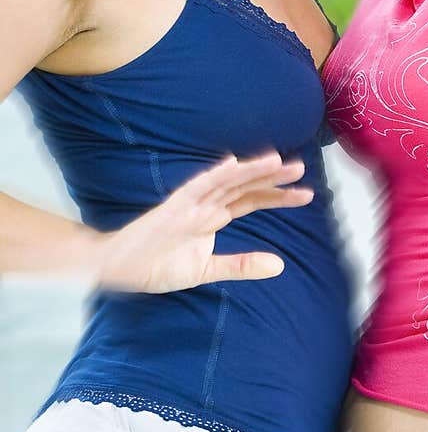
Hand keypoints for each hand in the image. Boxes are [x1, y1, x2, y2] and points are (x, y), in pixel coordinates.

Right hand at [95, 153, 312, 293]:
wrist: (118, 268)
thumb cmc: (157, 265)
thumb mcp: (207, 270)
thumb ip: (241, 265)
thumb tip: (280, 265)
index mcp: (213, 216)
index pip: (251, 200)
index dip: (277, 196)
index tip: (305, 194)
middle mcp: (205, 204)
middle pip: (245, 187)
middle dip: (272, 178)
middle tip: (301, 169)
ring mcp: (190, 203)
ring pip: (227, 182)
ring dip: (251, 171)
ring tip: (278, 161)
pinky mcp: (173, 207)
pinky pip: (197, 188)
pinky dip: (216, 175)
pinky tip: (234, 164)